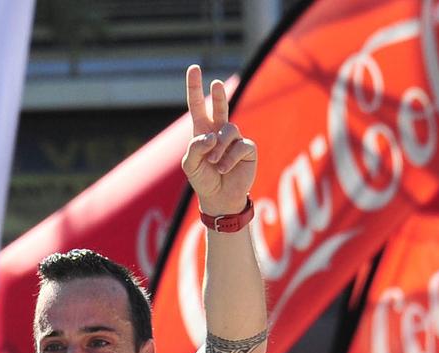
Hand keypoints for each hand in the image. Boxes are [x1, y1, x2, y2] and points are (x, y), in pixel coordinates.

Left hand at [181, 65, 255, 217]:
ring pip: (228, 131)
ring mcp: (235, 138)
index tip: (194, 68)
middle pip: (219, 107)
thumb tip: (210, 136)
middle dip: (217, 95)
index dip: (194, 87)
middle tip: (215, 84)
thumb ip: (195, 149)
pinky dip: (229, 158)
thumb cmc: (204, 180)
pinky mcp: (247, 148)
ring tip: (215, 163)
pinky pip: (239, 146)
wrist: (221, 198)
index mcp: (203, 131)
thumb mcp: (190, 166)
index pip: (197, 106)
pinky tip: (224, 168)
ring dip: (219, 148)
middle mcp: (219, 131)